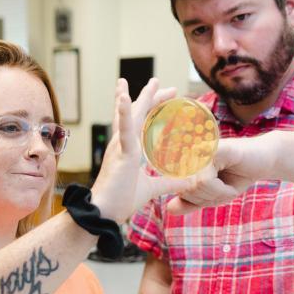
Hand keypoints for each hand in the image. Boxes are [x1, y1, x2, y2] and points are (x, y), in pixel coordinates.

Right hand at [90, 78, 191, 222]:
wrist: (105, 213)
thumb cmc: (121, 200)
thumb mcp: (153, 189)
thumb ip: (169, 183)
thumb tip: (188, 181)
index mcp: (130, 150)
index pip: (143, 122)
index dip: (154, 107)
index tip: (168, 95)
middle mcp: (123, 144)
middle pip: (137, 114)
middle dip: (149, 97)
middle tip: (159, 81)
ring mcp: (120, 147)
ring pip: (131, 116)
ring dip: (137, 97)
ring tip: (142, 81)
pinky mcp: (121, 154)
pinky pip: (124, 130)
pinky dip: (124, 112)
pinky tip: (125, 97)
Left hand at [165, 132, 276, 214]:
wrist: (265, 160)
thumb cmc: (238, 175)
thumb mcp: (213, 195)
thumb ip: (191, 202)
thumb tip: (169, 210)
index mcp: (186, 163)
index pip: (178, 191)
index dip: (196, 200)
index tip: (214, 194)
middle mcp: (190, 154)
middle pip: (186, 190)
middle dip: (208, 198)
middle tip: (224, 188)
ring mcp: (200, 150)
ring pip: (195, 187)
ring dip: (217, 195)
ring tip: (228, 184)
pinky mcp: (213, 149)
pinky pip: (205, 180)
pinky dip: (221, 190)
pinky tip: (230, 183)